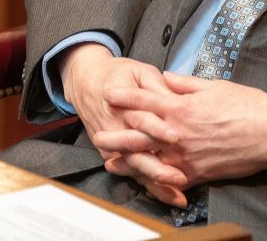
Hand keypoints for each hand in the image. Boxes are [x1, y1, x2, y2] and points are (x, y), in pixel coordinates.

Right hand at [57, 45, 187, 199]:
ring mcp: (113, 144)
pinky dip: (149, 186)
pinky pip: (132, 173)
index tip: (175, 136)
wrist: (87, 83)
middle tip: (179, 176)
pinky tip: (166, 195)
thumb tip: (177, 98)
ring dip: (155, 181)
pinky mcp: (112, 155)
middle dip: (157, 166)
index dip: (158, 127)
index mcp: (124, 103)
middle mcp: (116, 127)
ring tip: (175, 192)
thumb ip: (158, 86)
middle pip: (136, 151)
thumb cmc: (118, 76)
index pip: (141, 118)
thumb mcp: (140, 72)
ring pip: (134, 167)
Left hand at [95, 71, 266, 187]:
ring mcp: (187, 155)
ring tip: (111, 161)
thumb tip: (165, 78)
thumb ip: (185, 84)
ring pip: (151, 159)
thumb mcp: (214, 86)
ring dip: (128, 160)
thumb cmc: (247, 105)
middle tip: (97, 134)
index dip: (125, 96)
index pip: (146, 100)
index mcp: (183, 107)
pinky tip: (145, 181)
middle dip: (117, 134)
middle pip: (140, 133)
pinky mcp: (198, 173)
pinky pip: (172, 179)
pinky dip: (157, 181)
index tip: (108, 93)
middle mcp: (180, 133)